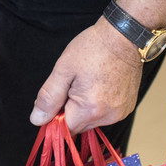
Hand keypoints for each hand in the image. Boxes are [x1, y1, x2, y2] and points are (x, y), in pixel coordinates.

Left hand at [29, 20, 143, 132]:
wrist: (123, 36)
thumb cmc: (92, 48)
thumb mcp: (63, 70)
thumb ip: (49, 98)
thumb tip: (37, 120)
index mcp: (90, 109)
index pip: (64, 129)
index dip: (55, 115)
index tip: (58, 96)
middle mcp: (108, 116)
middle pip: (79, 126)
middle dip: (71, 109)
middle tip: (74, 84)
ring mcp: (120, 113)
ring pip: (92, 120)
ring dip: (85, 107)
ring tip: (89, 82)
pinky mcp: (127, 108)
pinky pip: (105, 114)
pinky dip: (99, 104)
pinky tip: (100, 85)